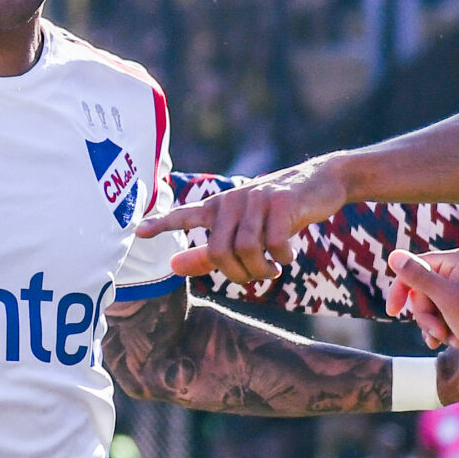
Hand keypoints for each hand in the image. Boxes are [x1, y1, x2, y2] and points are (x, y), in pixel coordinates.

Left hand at [137, 155, 350, 286]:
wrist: (321, 181)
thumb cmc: (277, 212)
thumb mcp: (243, 230)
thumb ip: (207, 252)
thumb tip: (172, 267)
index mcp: (219, 207)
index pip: (184, 214)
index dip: (162, 224)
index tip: (138, 232)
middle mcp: (232, 200)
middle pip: (220, 252)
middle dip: (237, 274)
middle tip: (257, 276)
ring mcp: (256, 199)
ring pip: (246, 250)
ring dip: (261, 270)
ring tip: (272, 269)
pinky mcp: (281, 203)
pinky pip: (274, 244)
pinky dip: (282, 258)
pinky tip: (288, 255)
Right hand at [387, 201, 458, 367]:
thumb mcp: (444, 298)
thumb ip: (417, 276)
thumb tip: (393, 255)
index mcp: (457, 260)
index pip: (415, 268)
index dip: (401, 290)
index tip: (392, 312)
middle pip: (422, 290)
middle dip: (426, 315)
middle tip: (438, 333)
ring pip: (430, 304)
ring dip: (435, 325)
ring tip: (450, 339)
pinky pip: (443, 313)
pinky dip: (445, 328)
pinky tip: (455, 340)